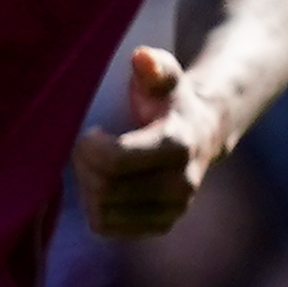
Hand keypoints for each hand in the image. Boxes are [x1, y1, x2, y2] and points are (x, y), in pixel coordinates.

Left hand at [74, 42, 228, 240]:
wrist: (203, 131)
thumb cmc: (170, 99)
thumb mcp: (165, 76)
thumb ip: (154, 66)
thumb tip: (143, 57)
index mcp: (178, 146)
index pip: (114, 161)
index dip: (89, 148)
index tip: (91, 132)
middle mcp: (181, 184)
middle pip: (103, 188)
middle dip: (84, 166)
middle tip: (87, 148)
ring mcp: (173, 208)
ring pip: (102, 212)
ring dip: (87, 189)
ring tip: (96, 167)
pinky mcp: (161, 224)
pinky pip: (108, 228)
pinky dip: (96, 209)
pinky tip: (104, 186)